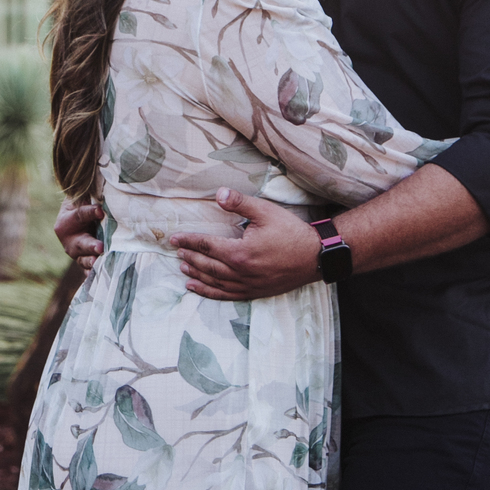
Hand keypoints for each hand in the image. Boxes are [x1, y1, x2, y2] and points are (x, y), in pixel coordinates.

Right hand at [54, 199, 103, 273]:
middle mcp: (69, 240)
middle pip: (81, 243)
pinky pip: (88, 270)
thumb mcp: (83, 199)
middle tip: (100, 247)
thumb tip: (102, 206)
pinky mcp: (84, 262)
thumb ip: (90, 201)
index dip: (90, 213)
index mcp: (66, 221)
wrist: (75, 220)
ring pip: (83, 259)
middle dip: (91, 246)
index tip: (100, 211)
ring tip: (97, 264)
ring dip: (91, 262)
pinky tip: (99, 277)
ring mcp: (77, 254)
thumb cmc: (82, 205)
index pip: (80, 215)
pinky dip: (93, 273)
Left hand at [170, 191, 320, 300]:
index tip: (174, 238)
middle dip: (190, 256)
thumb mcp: (266, 212)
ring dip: (196, 275)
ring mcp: (248, 285)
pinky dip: (209, 293)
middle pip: (207, 265)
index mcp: (240, 252)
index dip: (189, 241)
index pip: (207, 246)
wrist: (316, 257)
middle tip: (176, 250)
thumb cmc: (291, 232)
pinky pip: (226, 295)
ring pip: (214, 282)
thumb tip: (219, 194)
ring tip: (183, 268)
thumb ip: (240, 204)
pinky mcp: (255, 292)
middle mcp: (241, 272)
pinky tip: (199, 288)